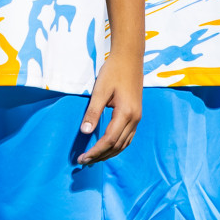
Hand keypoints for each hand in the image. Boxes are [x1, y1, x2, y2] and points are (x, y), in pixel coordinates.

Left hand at [77, 46, 141, 163]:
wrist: (130, 57)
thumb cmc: (113, 71)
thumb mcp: (100, 91)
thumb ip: (93, 112)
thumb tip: (84, 132)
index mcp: (126, 113)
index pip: (109, 140)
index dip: (95, 152)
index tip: (82, 158)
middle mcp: (135, 118)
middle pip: (117, 146)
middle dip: (100, 156)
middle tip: (84, 162)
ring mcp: (138, 117)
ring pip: (124, 144)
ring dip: (109, 153)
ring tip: (94, 158)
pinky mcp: (137, 114)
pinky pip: (128, 137)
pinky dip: (117, 146)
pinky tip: (108, 147)